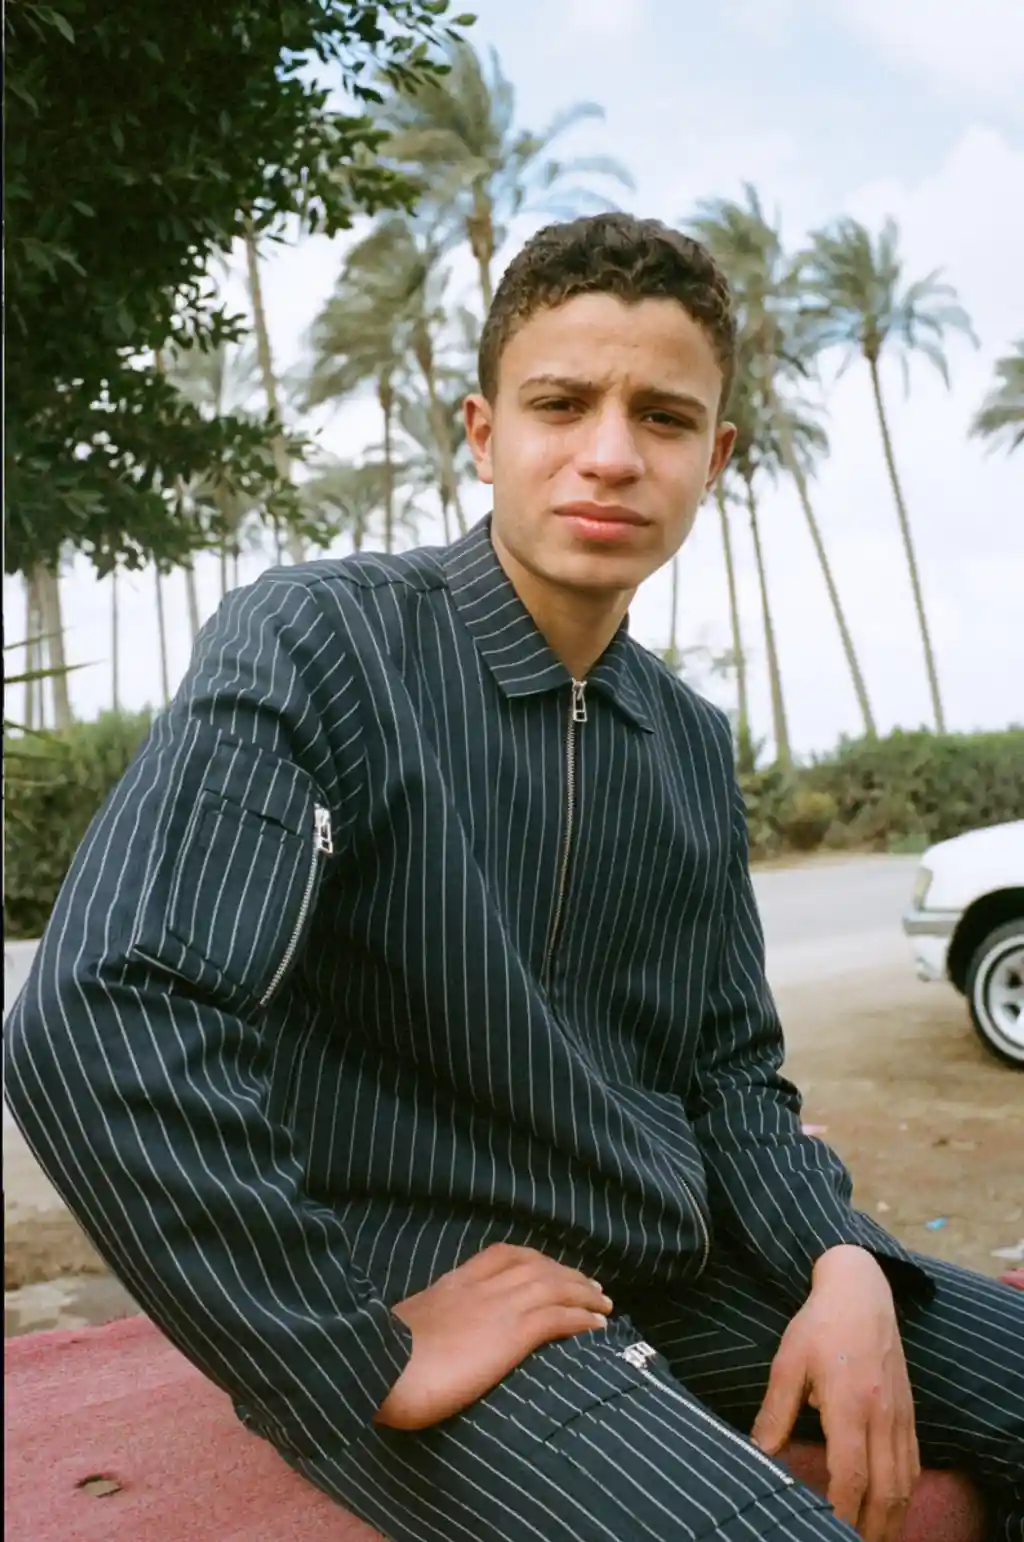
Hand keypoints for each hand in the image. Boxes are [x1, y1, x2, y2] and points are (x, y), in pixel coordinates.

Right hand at [375, 1243, 612, 1429]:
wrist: (379, 1366)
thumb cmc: (379, 1359)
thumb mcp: (401, 1329)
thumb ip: (423, 1328)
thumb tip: (420, 1345)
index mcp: (453, 1284)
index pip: (501, 1255)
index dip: (533, 1260)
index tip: (550, 1268)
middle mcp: (480, 1287)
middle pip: (536, 1267)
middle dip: (567, 1275)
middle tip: (591, 1286)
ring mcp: (498, 1307)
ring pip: (554, 1287)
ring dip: (584, 1294)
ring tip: (604, 1305)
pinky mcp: (512, 1333)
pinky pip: (557, 1317)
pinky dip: (581, 1318)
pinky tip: (597, 1327)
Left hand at [751, 1246, 918, 1541]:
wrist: (861, 1290)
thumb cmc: (819, 1325)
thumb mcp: (788, 1363)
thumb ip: (775, 1412)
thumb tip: (758, 1453)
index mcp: (849, 1403)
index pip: (851, 1474)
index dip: (841, 1510)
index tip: (827, 1530)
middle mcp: (882, 1415)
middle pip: (885, 1490)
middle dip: (870, 1527)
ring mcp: (900, 1415)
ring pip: (904, 1483)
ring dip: (890, 1519)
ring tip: (869, 1538)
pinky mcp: (909, 1412)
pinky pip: (912, 1464)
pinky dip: (903, 1494)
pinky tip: (890, 1509)